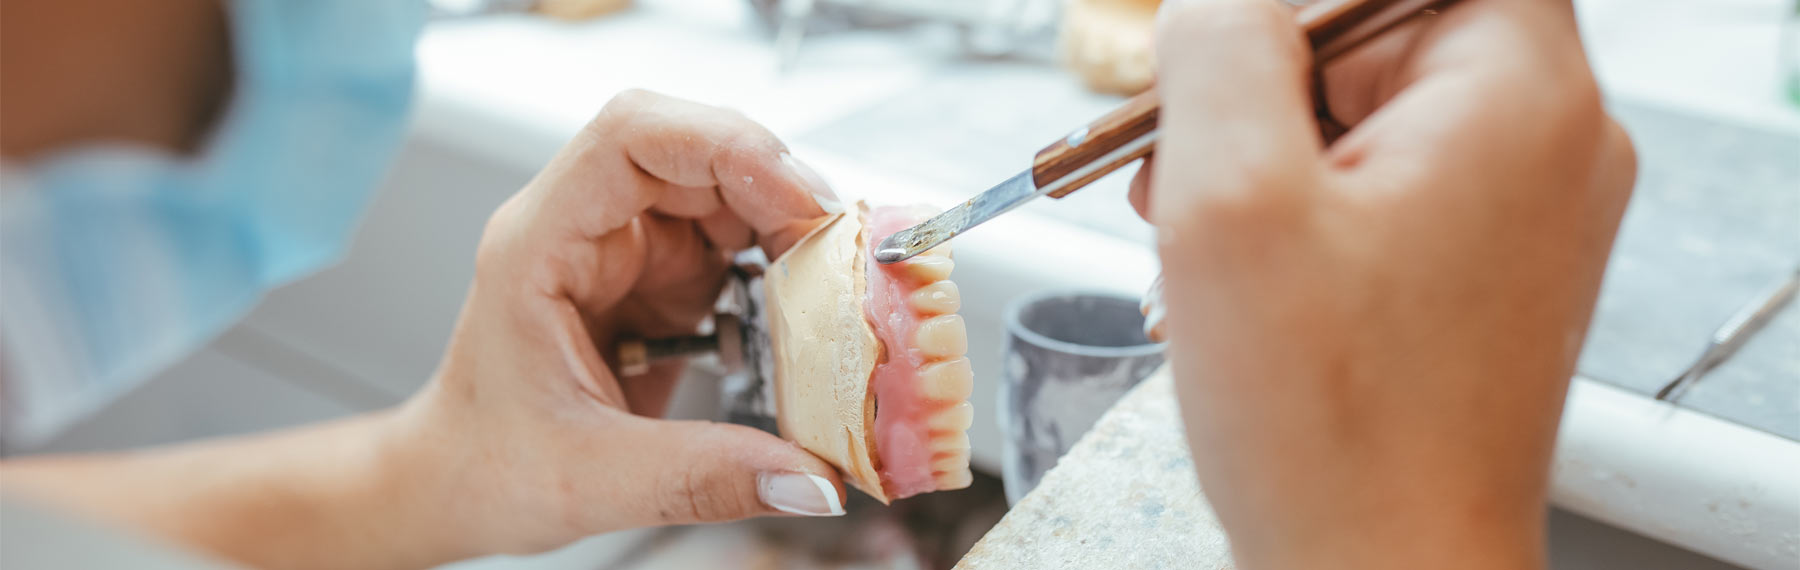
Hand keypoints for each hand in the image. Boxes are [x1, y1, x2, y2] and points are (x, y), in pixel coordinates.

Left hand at [390, 90, 848, 557]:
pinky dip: (777, 265)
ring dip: (784, 225)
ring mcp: (625, 248)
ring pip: (723, 191)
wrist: (460, 486)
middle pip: (693, 152)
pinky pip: (732, 242)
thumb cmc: (485, 464)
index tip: (794, 196)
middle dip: (775, 186)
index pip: (629, 139)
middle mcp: (584, 228)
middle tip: (834, 247)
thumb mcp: (595, 481)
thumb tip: (810, 482)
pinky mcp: (658, 279)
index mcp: (540, 245)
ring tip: (828, 281)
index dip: (722, 146)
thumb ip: (705, 478)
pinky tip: (802, 305)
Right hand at [1132, 0, 1634, 566]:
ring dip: (1267, 152)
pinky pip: (1383, 184)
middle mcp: (1549, 141)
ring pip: (1371, 110)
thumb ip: (1217, 51)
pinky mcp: (1483, 268)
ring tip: (1203, 233)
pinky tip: (1246, 273)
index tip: (1236, 54)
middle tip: (1184, 158)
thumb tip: (1215, 5)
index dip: (1310, 4)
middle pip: (1383, 29)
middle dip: (1261, 84)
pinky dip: (1302, 210)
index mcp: (1518, 95)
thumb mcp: (1232, 201)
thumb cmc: (1336, 431)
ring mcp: (1522, 211)